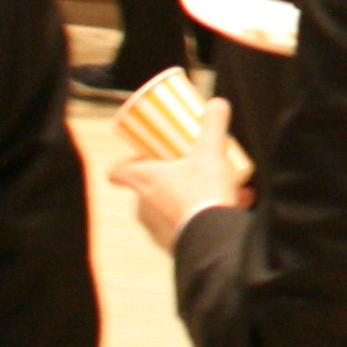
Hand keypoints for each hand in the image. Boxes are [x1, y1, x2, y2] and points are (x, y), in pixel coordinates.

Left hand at [108, 100, 248, 252]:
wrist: (214, 238)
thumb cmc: (203, 192)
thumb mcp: (211, 151)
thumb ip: (213, 124)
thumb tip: (217, 103)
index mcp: (144, 180)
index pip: (117, 172)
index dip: (125, 163)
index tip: (143, 156)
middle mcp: (144, 206)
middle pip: (145, 186)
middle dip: (167, 176)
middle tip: (188, 165)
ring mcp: (157, 227)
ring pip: (167, 205)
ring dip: (188, 195)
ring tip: (217, 186)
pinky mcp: (175, 244)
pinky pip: (185, 223)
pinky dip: (202, 214)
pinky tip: (229, 205)